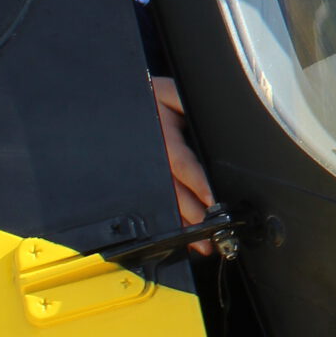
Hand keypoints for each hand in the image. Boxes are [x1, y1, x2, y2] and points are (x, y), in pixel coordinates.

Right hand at [152, 74, 217, 244]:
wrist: (122, 104)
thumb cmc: (150, 97)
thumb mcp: (169, 92)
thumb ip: (185, 100)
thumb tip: (213, 107)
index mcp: (162, 138)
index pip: (181, 163)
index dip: (197, 182)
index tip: (211, 198)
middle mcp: (153, 159)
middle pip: (173, 191)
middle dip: (192, 213)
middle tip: (210, 231)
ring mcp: (147, 172)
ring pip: (166, 202)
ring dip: (183, 224)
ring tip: (201, 243)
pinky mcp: (145, 181)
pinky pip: (159, 203)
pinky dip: (173, 221)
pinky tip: (185, 235)